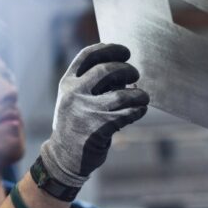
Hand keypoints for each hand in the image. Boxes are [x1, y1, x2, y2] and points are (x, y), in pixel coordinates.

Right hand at [39, 43, 148, 187]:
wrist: (63, 157)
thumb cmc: (75, 125)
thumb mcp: (73, 100)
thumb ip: (91, 84)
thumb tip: (124, 70)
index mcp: (67, 83)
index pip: (88, 56)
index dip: (110, 49)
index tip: (125, 52)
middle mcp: (73, 94)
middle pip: (106, 70)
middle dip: (127, 70)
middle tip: (135, 76)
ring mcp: (85, 111)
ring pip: (121, 95)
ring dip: (138, 95)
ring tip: (143, 98)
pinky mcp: (98, 128)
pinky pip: (126, 114)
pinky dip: (138, 110)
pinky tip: (140, 110)